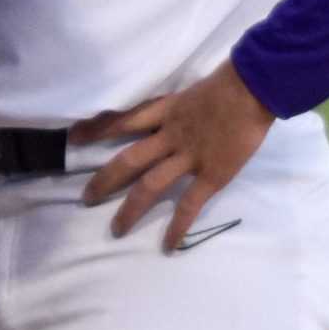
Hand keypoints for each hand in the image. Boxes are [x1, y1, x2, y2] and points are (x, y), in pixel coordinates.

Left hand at [74, 61, 273, 251]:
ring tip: (117, 229)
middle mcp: (169, 136)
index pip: (123, 121)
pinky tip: (168, 245)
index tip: (74, 138)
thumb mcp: (193, 91)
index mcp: (165, 111)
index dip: (97, 130)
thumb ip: (178, 107)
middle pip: (128, 159)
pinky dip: (178, 226)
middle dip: (105, 180)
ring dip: (131, 209)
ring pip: (150, 186)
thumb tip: (171, 117)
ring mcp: (189, 157)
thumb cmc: (229, 84)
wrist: (254, 87)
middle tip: (87, 197)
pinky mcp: (212, 175)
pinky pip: (189, 204)